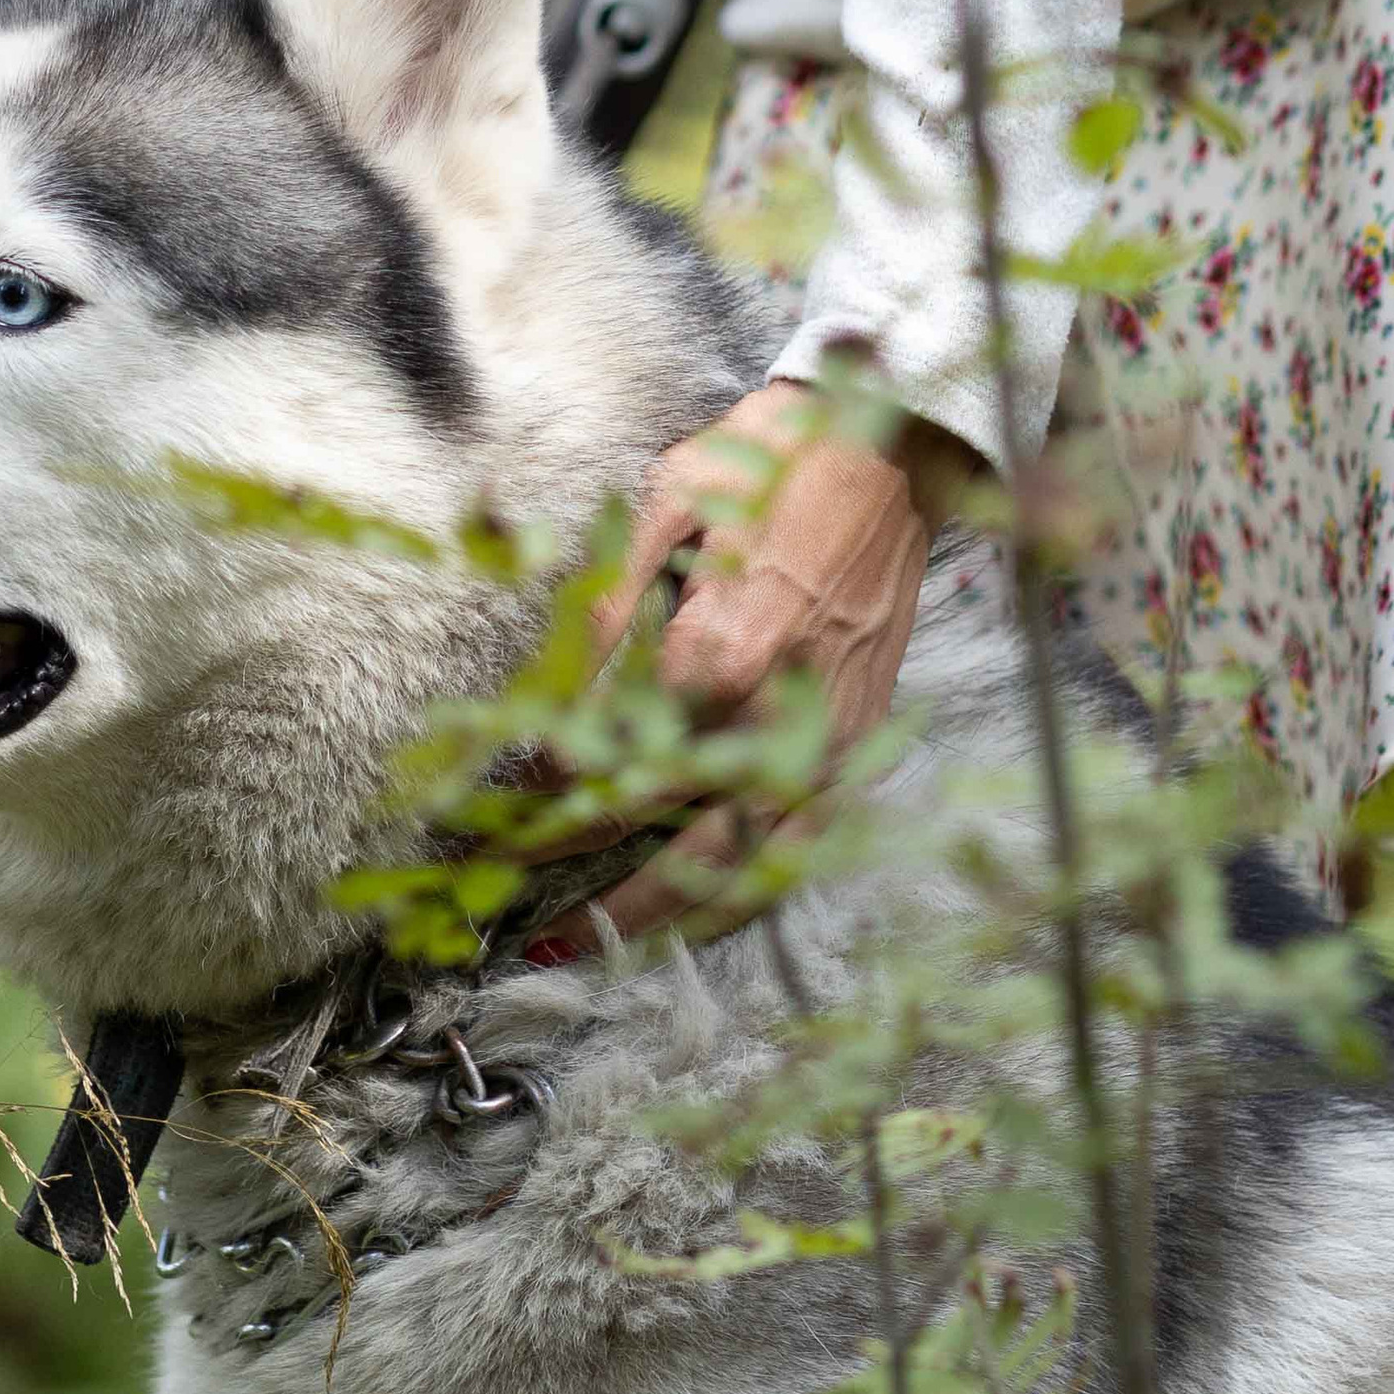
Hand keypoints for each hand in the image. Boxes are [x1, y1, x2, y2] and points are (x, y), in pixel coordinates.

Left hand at [532, 384, 975, 950]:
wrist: (896, 446)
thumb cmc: (776, 462)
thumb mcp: (668, 506)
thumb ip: (606, 609)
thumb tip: (547, 698)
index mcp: (724, 656)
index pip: (611, 760)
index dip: (546, 796)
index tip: (497, 815)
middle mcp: (778, 718)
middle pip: (670, 839)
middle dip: (598, 895)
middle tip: (525, 921)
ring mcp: (826, 743)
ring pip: (741, 866)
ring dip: (667, 917)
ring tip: (597, 946)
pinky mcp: (856, 745)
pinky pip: (799, 846)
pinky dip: (744, 892)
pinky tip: (696, 915)